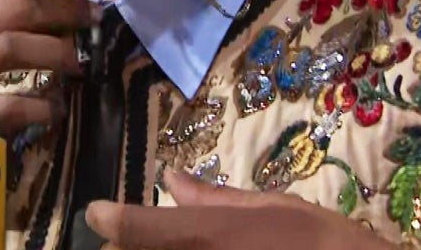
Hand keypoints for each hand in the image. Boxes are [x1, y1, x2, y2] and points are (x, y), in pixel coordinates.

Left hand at [87, 170, 395, 249]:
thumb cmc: (321, 243)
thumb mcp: (273, 207)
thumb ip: (214, 198)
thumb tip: (171, 178)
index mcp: (206, 233)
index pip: (132, 227)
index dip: (109, 220)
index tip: (99, 216)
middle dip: (124, 247)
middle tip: (131, 239)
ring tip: (172, 247)